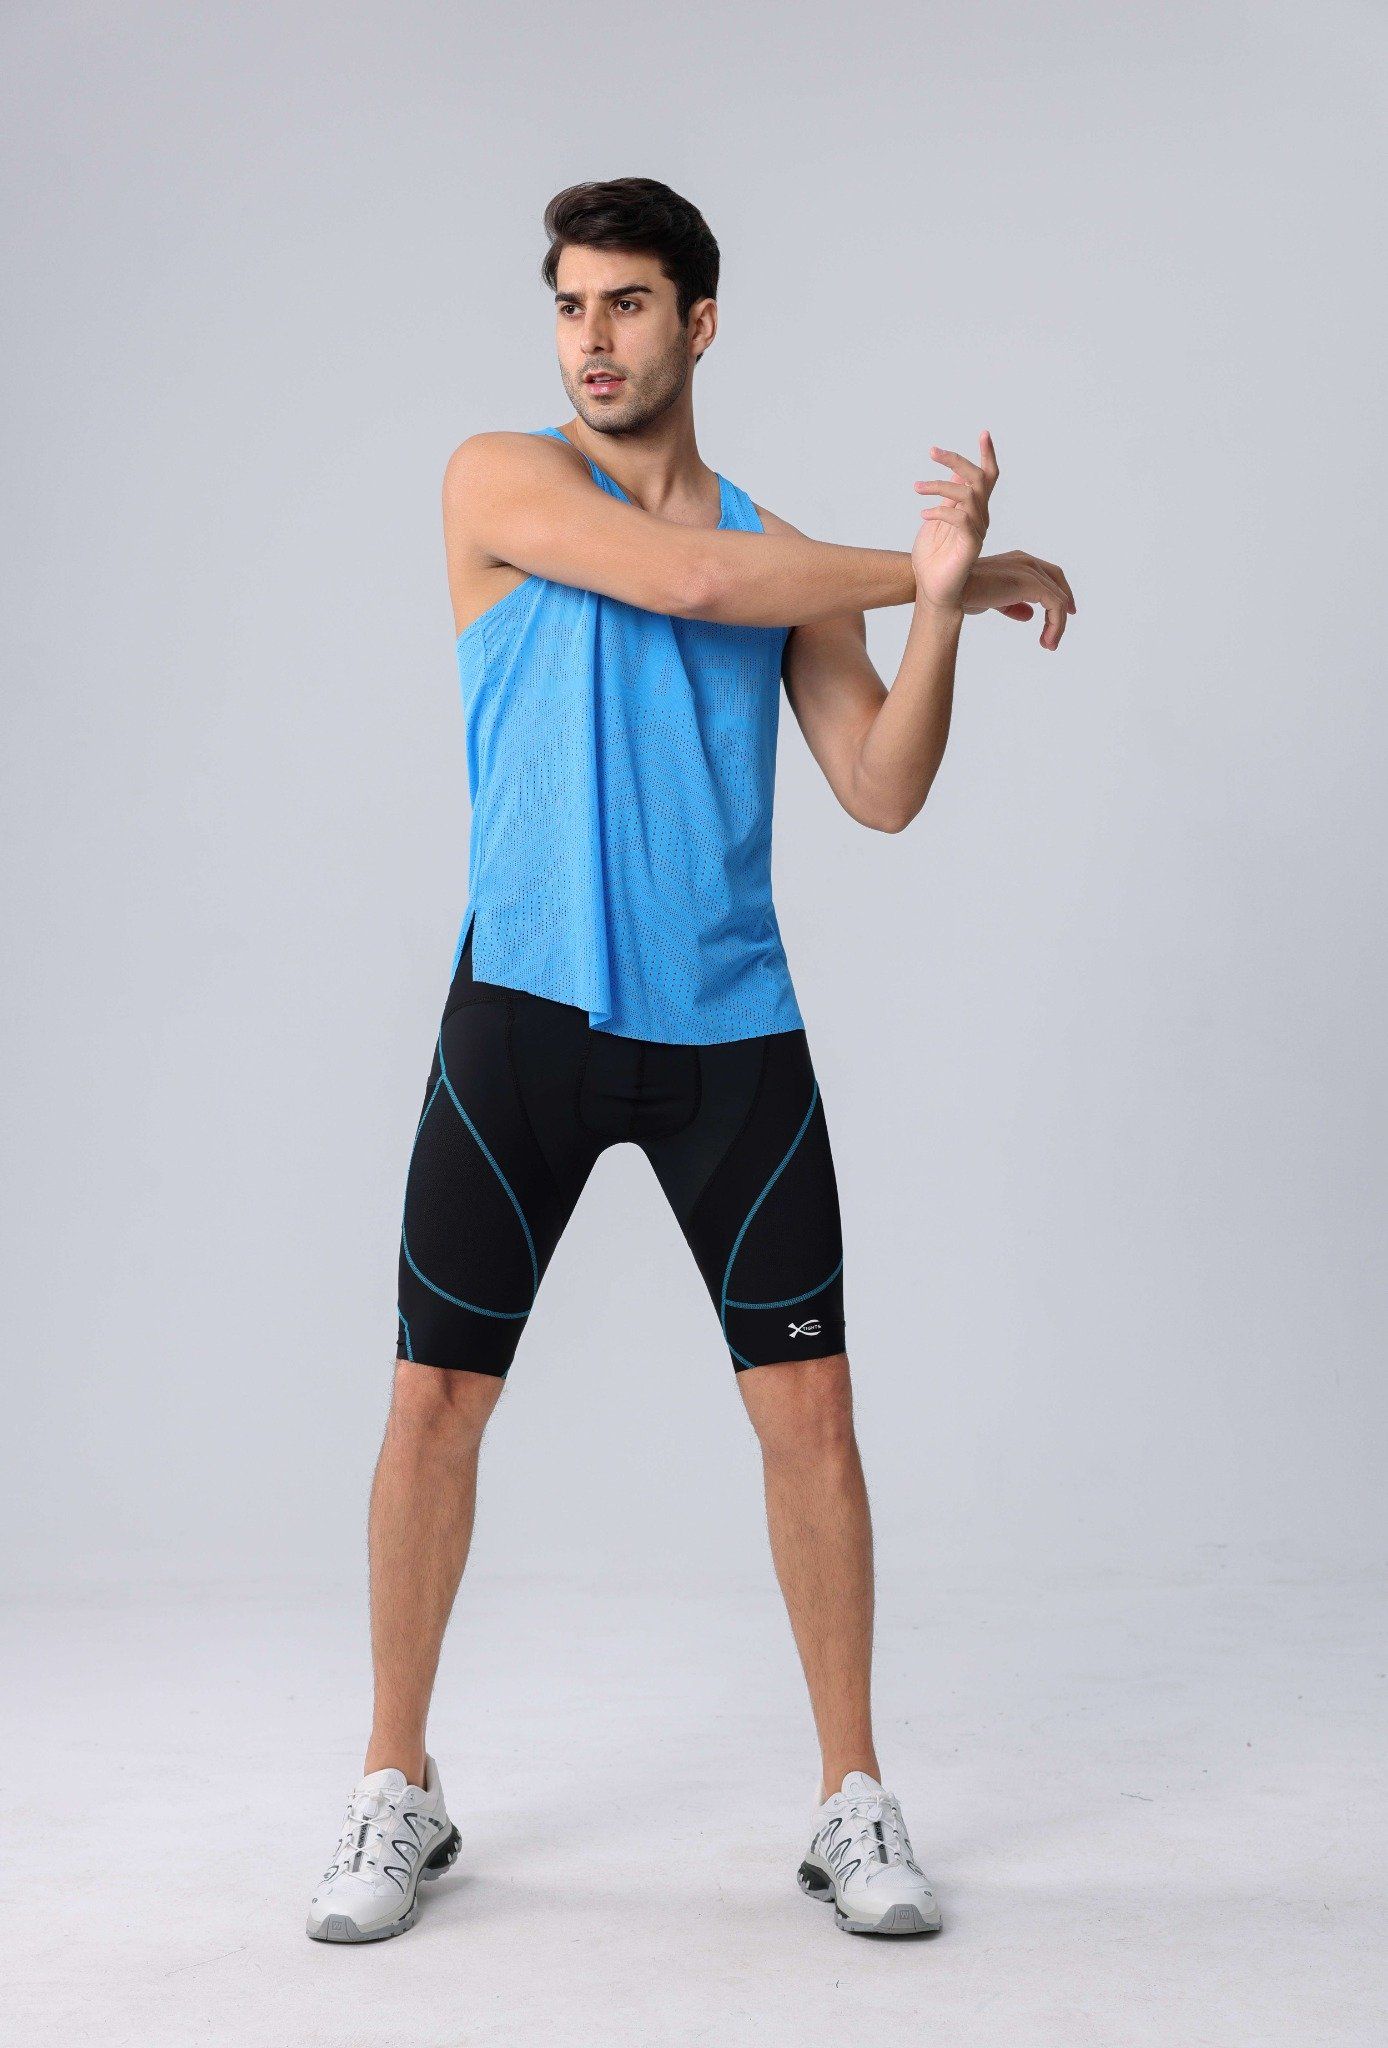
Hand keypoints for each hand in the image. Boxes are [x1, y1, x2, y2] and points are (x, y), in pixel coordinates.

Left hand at [911, 431, 997, 611]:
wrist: (933, 592)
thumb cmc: (933, 559)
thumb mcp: (937, 520)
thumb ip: (948, 498)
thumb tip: (954, 473)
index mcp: (974, 510)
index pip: (988, 478)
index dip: (988, 454)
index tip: (984, 432)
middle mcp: (980, 518)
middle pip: (978, 479)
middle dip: (956, 460)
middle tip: (932, 452)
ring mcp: (977, 531)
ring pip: (968, 494)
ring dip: (939, 485)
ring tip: (917, 487)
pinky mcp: (970, 545)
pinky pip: (960, 519)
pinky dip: (940, 511)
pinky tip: (923, 513)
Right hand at [963, 550, 1076, 649]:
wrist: (951, 590)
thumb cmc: (963, 593)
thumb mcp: (992, 600)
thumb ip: (1012, 605)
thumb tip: (1028, 615)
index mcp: (1015, 561)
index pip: (1045, 574)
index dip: (1056, 591)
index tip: (1059, 614)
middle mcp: (1025, 561)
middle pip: (1057, 579)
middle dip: (1064, 603)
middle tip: (1062, 624)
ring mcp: (1029, 571)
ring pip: (1058, 597)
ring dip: (1058, 623)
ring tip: (1050, 644)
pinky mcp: (1031, 584)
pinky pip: (1055, 605)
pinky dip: (1056, 625)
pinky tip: (1048, 641)